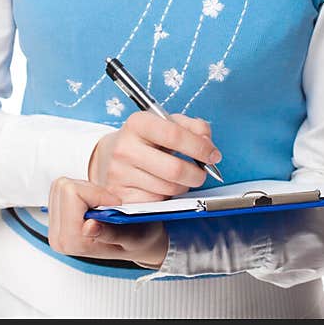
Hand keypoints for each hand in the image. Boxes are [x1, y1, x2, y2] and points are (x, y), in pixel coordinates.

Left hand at [47, 176, 167, 267]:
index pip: (72, 194)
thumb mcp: (131, 236)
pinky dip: (80, 190)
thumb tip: (88, 228)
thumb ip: (110, 233)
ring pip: (61, 185)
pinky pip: (61, 188)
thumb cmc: (136, 237)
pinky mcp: (55, 217)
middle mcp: (59, 238)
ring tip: (101, 206)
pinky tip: (92, 205)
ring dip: (85, 189)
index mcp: (73, 243)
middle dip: (90, 190)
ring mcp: (54, 228)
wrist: (135, 240)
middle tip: (107, 205)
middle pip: (64, 187)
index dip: (97, 193)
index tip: (115, 205)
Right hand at [87, 111, 221, 202]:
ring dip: (183, 186)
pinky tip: (164, 186)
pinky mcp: (120, 195)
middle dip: (197, 174)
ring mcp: (119, 174)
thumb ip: (194, 127)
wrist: (109, 156)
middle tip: (203, 173)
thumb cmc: (147, 139)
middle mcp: (125, 148)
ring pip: (168, 188)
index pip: (174, 135)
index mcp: (138, 123)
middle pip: (174, 169)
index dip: (200, 147)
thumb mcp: (168, 123)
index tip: (213, 155)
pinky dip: (167, 196)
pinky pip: (156, 201)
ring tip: (182, 178)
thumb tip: (208, 145)